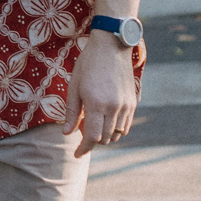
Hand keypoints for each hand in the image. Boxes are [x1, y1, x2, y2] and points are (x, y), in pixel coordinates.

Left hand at [65, 30, 140, 156]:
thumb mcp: (74, 86)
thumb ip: (72, 112)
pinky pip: (126, 125)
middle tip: (82, 136)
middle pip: (105, 138)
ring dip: (105, 136)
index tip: (76, 154)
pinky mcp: (133, 102)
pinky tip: (106, 121)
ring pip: (117, 134)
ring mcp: (126, 105)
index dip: (84, 149)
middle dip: (93, 142)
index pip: (92, 138)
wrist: (112, 46)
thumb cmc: (88, 64)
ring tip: (94, 127)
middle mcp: (114, 107)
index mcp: (96, 104)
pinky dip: (116, 129)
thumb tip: (67, 134)